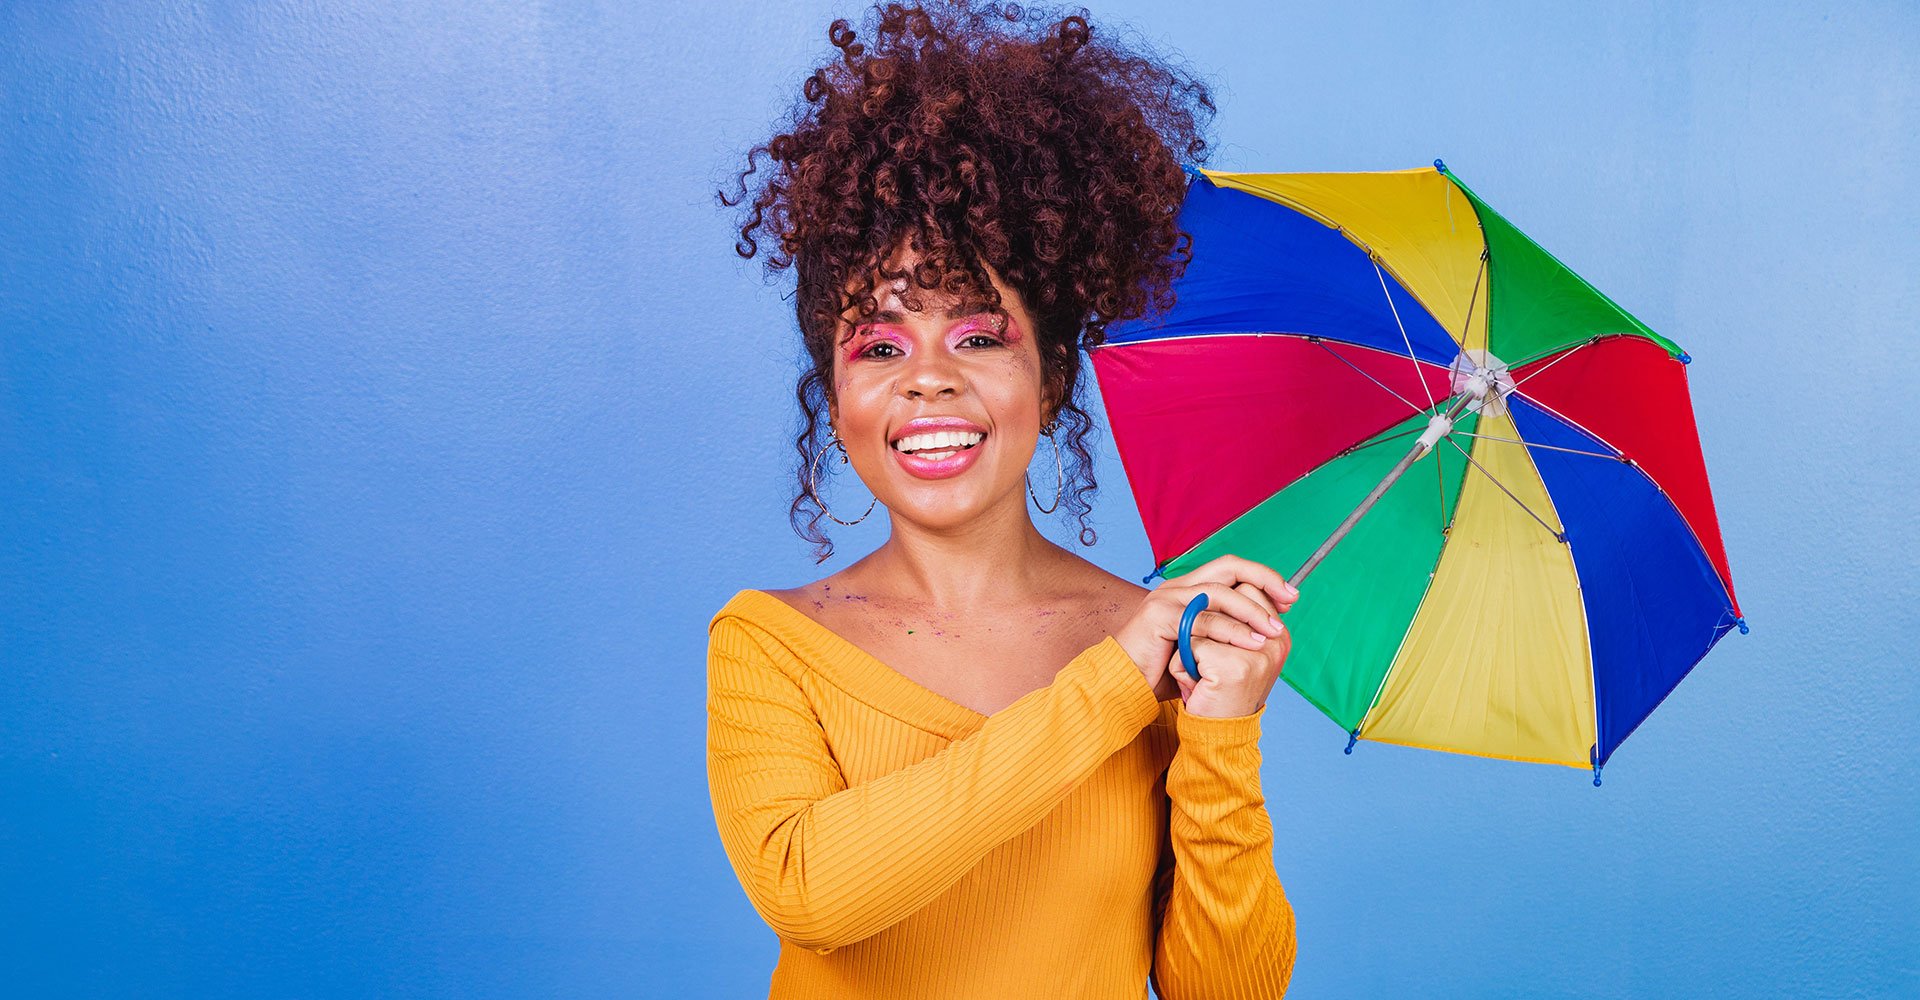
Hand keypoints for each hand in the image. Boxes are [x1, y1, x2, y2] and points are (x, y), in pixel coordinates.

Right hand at [1113, 554, 1298, 701]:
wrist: (1127, 687)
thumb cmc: (1163, 672)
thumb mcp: (1202, 647)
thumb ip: (1226, 633)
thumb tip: (1267, 628)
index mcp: (1188, 589)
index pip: (1231, 568)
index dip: (1262, 577)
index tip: (1289, 596)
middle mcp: (1177, 587)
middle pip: (1228, 566)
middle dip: (1264, 579)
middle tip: (1290, 598)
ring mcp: (1166, 598)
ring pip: (1218, 592)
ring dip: (1251, 609)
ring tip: (1273, 629)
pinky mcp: (1159, 617)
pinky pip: (1202, 620)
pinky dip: (1231, 631)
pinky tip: (1251, 643)